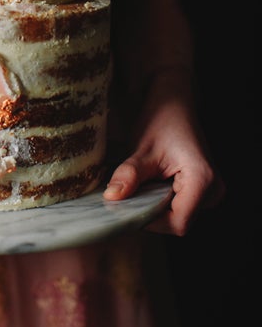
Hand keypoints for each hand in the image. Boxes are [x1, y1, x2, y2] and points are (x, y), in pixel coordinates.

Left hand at [102, 98, 224, 235]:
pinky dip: (161, 199)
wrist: (174, 103)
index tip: (127, 207)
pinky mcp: (204, 190)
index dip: (150, 220)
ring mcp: (211, 191)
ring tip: (142, 183)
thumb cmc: (161, 119)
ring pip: (178, 215)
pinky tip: (151, 183)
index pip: (177, 223)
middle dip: (151, 212)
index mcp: (203, 180)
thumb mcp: (142, 148)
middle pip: (178, 221)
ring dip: (155, 205)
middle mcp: (213, 190)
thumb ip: (129, 175)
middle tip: (130, 192)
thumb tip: (112, 198)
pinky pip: (181, 206)